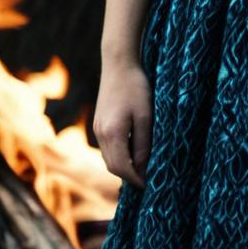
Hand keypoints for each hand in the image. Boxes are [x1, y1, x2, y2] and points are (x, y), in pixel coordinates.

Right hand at [93, 62, 151, 188]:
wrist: (118, 64)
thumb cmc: (135, 87)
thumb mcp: (145, 115)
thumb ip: (143, 143)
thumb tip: (143, 167)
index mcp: (112, 133)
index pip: (122, 168)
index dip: (135, 179)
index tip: (149, 184)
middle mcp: (101, 134)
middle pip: (113, 166)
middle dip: (129, 176)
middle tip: (148, 178)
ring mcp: (98, 128)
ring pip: (109, 158)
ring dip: (124, 166)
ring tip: (143, 167)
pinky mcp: (99, 123)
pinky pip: (108, 147)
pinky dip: (119, 154)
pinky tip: (133, 150)